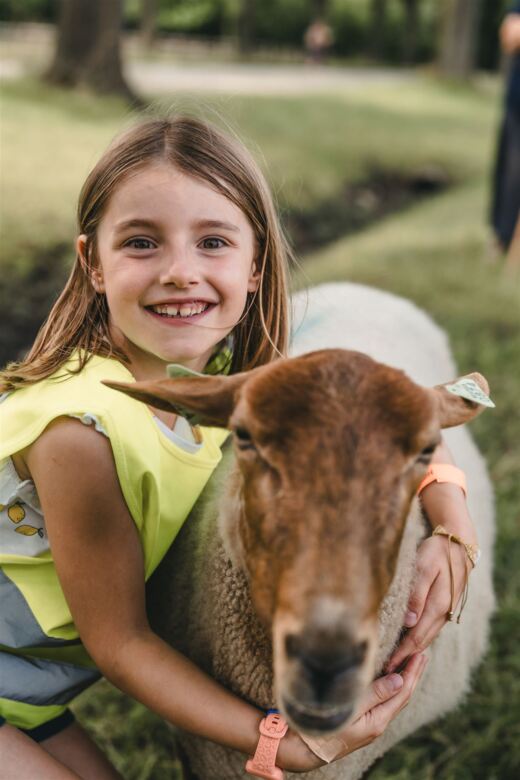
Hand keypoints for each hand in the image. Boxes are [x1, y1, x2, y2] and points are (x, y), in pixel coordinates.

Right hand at [281, 654, 427, 771]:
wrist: (305, 749)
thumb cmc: (324, 729)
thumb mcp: (350, 710)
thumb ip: (373, 694)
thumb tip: (398, 680)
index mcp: (377, 721)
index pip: (402, 694)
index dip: (412, 673)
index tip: (419, 654)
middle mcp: (378, 723)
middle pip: (402, 696)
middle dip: (413, 674)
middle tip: (422, 653)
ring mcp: (370, 723)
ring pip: (394, 699)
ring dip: (404, 679)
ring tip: (411, 663)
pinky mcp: (362, 720)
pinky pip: (384, 701)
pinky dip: (391, 686)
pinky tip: (391, 678)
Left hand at [385, 533, 470, 672]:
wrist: (457, 545)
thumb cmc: (436, 553)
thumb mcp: (423, 568)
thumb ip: (416, 595)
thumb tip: (408, 622)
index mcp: (438, 606)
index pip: (416, 637)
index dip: (402, 653)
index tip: (387, 666)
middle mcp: (444, 613)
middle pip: (422, 641)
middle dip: (405, 657)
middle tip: (386, 670)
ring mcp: (446, 611)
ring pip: (427, 636)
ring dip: (412, 649)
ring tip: (395, 660)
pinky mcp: (444, 607)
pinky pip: (430, 628)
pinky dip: (419, 638)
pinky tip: (408, 640)